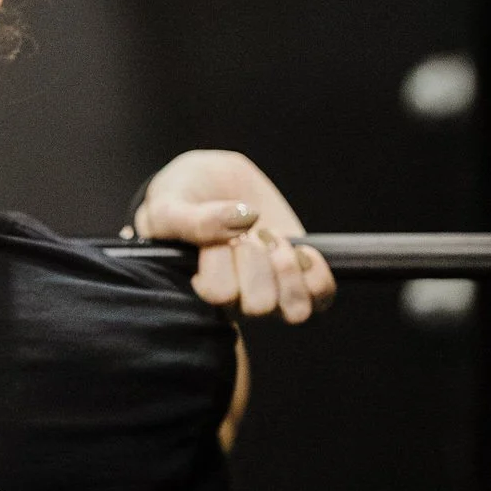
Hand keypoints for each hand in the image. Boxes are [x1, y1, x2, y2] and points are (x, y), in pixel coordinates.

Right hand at [125, 148, 334, 324]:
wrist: (210, 180)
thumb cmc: (181, 198)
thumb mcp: (168, 204)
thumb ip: (192, 220)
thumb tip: (243, 218)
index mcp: (203, 289)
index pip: (220, 294)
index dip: (222, 259)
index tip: (216, 236)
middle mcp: (238, 298)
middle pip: (260, 306)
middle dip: (256, 260)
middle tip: (245, 236)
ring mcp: (272, 290)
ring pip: (295, 310)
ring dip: (287, 269)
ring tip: (271, 239)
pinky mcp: (300, 277)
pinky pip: (322, 295)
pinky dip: (317, 271)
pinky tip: (299, 248)